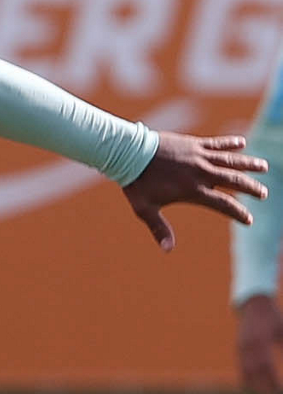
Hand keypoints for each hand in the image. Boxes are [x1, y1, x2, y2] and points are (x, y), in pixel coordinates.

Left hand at [122, 133, 267, 250]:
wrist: (130, 153)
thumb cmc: (137, 183)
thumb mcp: (145, 209)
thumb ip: (159, 228)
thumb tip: (167, 250)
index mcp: (192, 190)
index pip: (222, 204)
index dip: (237, 212)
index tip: (248, 220)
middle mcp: (200, 172)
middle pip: (233, 180)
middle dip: (251, 188)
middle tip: (264, 194)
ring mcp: (198, 156)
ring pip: (230, 159)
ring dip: (248, 163)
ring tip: (263, 167)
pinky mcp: (193, 143)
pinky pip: (216, 143)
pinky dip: (230, 143)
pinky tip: (242, 143)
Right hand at [236, 294, 282, 393]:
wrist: (254, 304)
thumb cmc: (274, 317)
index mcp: (259, 340)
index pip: (265, 366)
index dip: (271, 381)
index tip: (279, 393)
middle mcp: (247, 346)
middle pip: (254, 372)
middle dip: (262, 389)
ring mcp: (241, 348)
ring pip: (246, 372)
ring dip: (254, 387)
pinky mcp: (239, 350)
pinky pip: (241, 369)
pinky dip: (247, 380)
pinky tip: (253, 390)